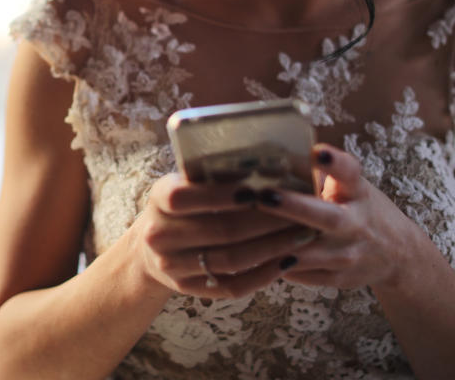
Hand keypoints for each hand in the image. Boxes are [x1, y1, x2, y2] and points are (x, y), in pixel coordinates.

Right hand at [134, 172, 319, 297]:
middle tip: (301, 213)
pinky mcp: (189, 289)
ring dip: (272, 247)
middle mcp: (159, 235)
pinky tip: (287, 260)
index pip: (186, 197)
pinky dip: (263, 275)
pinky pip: (233, 286)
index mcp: (158, 199)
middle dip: (266, 222)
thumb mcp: (185, 182)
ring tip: (302, 234)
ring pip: (231, 260)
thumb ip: (214, 175)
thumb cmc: (182, 204)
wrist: (151, 246)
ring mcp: (172, 266)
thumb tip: (268, 165)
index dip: (223, 194)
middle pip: (219, 230)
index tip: (261, 189)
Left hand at [253, 144, 418, 290]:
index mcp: (357, 192)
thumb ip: (314, 171)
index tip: (317, 152)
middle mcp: (356, 224)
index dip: (335, 163)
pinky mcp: (336, 279)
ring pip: (306, 252)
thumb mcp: (347, 185)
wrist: (397, 255)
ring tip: (240, 228)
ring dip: (273, 242)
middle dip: (293, 207)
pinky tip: (248, 252)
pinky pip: (298, 273)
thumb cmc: (358, 207)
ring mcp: (347, 255)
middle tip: (262, 195)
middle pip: (326, 218)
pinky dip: (273, 264)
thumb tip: (265, 146)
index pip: (350, 173)